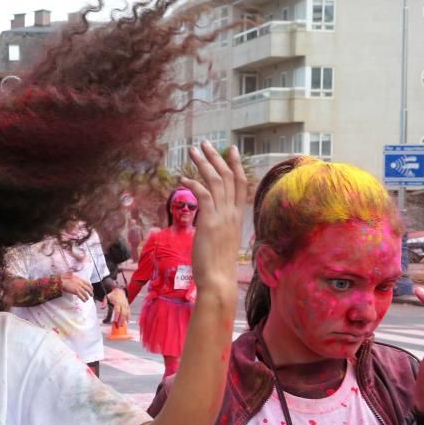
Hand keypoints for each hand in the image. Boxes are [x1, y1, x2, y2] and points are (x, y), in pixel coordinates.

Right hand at [60, 273, 91, 301]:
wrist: (60, 281)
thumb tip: (78, 281)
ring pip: (85, 293)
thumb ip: (76, 279)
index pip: (88, 283)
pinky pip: (81, 296)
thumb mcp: (71, 276)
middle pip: (88, 288)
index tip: (91, 289)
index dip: (90, 286)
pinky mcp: (76, 291)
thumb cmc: (64, 279)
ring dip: (87, 296)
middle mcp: (80, 282)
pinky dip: (83, 299)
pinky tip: (84, 301)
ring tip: (87, 299)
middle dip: (91, 292)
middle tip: (91, 295)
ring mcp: (78, 287)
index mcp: (79, 279)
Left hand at [104, 288, 129, 325]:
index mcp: (117, 302)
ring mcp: (126, 305)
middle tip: (118, 325)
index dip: (116, 316)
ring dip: (124, 320)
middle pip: (123, 313)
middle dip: (121, 320)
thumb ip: (104, 302)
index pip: (117, 310)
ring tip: (122, 325)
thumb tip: (101, 308)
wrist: (119, 291)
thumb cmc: (112, 295)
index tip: (115, 321)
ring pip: (127, 314)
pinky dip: (128, 317)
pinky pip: (129, 312)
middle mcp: (123, 304)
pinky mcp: (128, 306)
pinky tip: (127, 322)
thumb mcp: (106, 297)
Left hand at [183, 142, 246, 298]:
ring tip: (192, 151)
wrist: (219, 280)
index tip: (231, 150)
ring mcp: (223, 216)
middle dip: (216, 158)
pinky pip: (203, 194)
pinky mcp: (210, 221)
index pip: (240, 184)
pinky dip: (193, 183)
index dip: (236, 165)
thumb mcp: (221, 241)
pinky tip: (183, 177)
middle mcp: (233, 213)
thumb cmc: (217, 266)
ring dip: (203, 164)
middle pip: (228, 177)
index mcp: (237, 216)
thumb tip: (209, 220)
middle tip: (205, 144)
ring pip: (216, 181)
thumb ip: (218, 226)